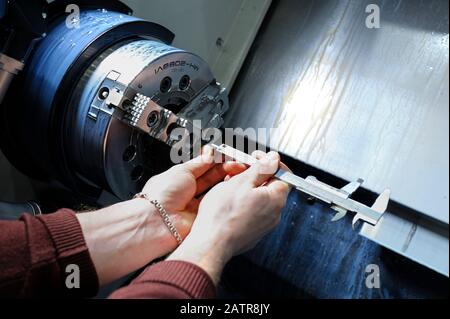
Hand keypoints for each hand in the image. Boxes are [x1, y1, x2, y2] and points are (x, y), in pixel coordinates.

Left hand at [140, 146, 246, 238]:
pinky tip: (232, 188)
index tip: (229, 157)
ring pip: (216, 191)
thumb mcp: (182, 170)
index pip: (204, 167)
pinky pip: (216, 205)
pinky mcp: (202, 218)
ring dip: (227, 182)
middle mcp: (189, 192)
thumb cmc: (161, 195)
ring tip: (239, 173)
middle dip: (226, 170)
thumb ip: (199, 163)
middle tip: (239, 164)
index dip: (217, 161)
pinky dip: (225, 196)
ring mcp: (196, 206)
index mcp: (181, 179)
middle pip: (212, 179)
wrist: (158, 220)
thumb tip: (210, 153)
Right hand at [168, 151, 290, 283]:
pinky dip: (243, 204)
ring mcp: (264, 225)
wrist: (211, 243)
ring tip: (230, 187)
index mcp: (275, 199)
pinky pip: (252, 212)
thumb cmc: (222, 215)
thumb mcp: (241, 181)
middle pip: (270, 186)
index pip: (283, 174)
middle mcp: (274, 214)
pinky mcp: (253, 232)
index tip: (257, 158)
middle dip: (255, 175)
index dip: (269, 162)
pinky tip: (229, 202)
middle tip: (239, 171)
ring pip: (259, 199)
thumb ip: (261, 168)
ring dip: (247, 189)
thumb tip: (273, 159)